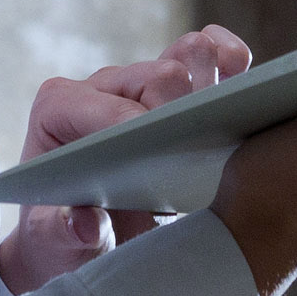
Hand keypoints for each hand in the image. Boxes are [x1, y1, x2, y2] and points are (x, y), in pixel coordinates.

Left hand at [0, 25, 255, 293]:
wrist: (86, 241)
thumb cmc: (62, 237)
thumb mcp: (53, 244)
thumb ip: (59, 233)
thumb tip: (84, 222)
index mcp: (59, 108)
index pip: (104, 105)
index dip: (134, 127)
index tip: (156, 164)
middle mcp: (104, 85)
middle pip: (159, 76)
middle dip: (181, 116)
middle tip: (189, 165)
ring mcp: (146, 82)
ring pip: (189, 54)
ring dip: (213, 85)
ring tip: (226, 120)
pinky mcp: (182, 88)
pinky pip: (211, 51)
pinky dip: (231, 60)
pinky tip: (243, 80)